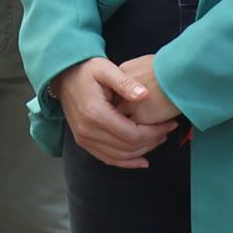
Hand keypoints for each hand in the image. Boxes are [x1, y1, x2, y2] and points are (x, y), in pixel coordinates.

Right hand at [52, 57, 176, 169]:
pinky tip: (142, 160)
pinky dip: (126, 162)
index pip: (133, 134)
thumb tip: (144, 95)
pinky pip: (108, 159)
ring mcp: (84, 139)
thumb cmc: (87, 71)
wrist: (64, 78)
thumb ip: (125, 83)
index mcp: (96, 114)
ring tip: (158, 139)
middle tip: (167, 130)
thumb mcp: (106, 69)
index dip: (154, 132)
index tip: (169, 124)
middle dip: (152, 141)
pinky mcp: (83, 142)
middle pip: (129, 148)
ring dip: (142, 152)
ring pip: (120, 157)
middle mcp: (88, 131)